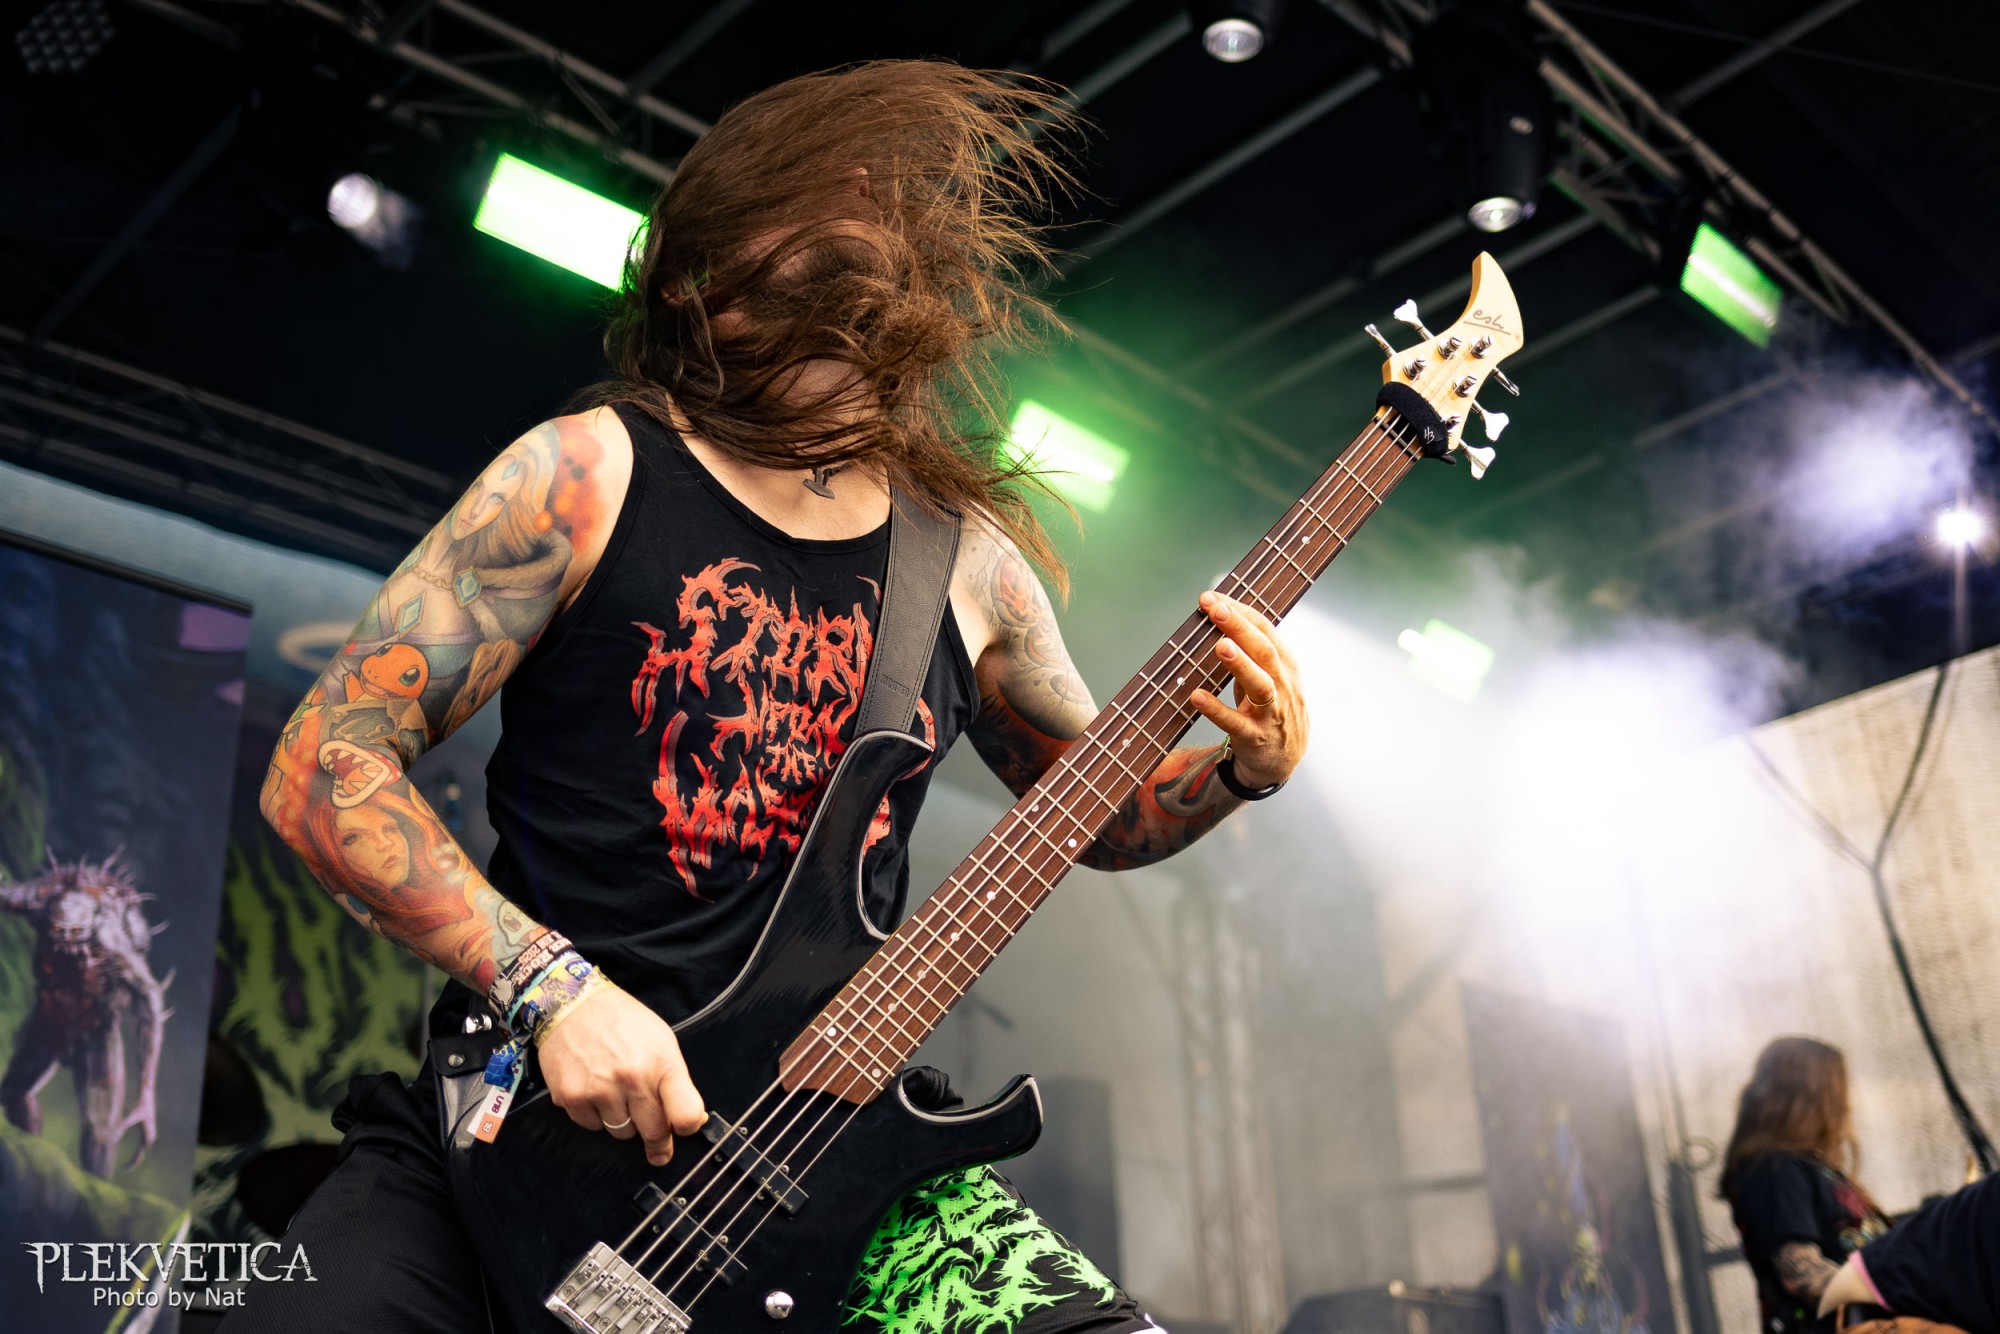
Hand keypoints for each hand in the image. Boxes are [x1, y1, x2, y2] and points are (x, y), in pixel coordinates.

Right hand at [536, 982, 707, 1165]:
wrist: (571, 1003)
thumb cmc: (621, 1021)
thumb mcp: (661, 1040)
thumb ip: (676, 1081)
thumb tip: (692, 1119)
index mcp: (661, 1062)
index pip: (685, 1114)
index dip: (687, 1128)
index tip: (682, 1130)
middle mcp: (631, 1078)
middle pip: (654, 1132)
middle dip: (658, 1139)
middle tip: (656, 1140)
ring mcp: (600, 1090)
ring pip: (622, 1133)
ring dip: (623, 1122)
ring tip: (617, 1093)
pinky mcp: (571, 1098)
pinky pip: (592, 1126)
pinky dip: (596, 1116)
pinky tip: (594, 1090)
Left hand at [1190, 591, 1307, 788]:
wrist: (1284, 759)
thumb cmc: (1270, 707)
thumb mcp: (1269, 674)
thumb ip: (1250, 649)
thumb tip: (1217, 613)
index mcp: (1284, 664)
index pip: (1265, 629)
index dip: (1240, 611)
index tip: (1213, 597)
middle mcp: (1282, 684)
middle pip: (1264, 650)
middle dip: (1239, 627)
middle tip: (1214, 608)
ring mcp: (1271, 712)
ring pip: (1260, 685)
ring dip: (1240, 664)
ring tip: (1220, 645)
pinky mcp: (1255, 737)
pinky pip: (1235, 723)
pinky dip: (1217, 710)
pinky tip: (1197, 697)